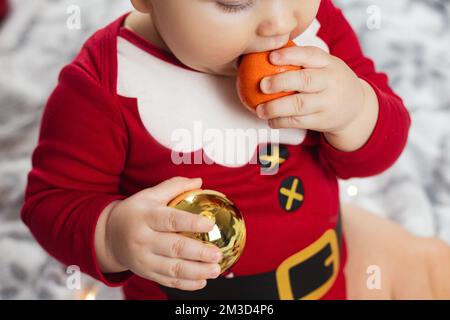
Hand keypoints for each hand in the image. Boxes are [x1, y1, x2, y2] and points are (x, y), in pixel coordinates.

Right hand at [102, 177, 222, 290]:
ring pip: (173, 269)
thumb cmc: (135, 212)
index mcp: (146, 216)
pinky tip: (202, 281)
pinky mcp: (145, 273)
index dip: (191, 223)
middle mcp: (143, 239)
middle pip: (174, 248)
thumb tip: (199, 181)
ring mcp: (143, 260)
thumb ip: (174, 186)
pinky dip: (186, 284)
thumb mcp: (150, 195)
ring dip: (197, 271)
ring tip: (215, 269)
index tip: (210, 224)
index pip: (170, 220)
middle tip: (217, 253)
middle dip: (199, 252)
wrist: (109, 236)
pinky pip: (168, 281)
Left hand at [255, 46, 366, 133]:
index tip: (271, 57)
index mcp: (329, 63)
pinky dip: (281, 121)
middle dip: (280, 82)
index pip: (310, 55)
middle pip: (305, 80)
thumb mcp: (325, 67)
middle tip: (262, 85)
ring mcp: (327, 102)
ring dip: (275, 108)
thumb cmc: (330, 82)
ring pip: (299, 105)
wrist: (356, 108)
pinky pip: (298, 122)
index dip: (290, 55)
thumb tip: (263, 54)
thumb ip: (302, 61)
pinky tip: (270, 120)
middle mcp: (330, 81)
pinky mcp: (322, 120)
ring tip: (260, 109)